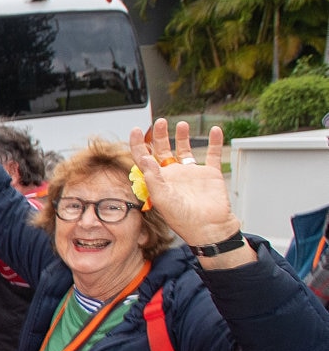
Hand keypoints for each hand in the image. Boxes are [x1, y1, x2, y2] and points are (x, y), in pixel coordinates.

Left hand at [128, 119, 242, 257]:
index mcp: (159, 181)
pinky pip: (212, 154)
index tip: (136, 130)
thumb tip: (143, 158)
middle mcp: (173, 175)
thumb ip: (152, 178)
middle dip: (160, 136)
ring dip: (182, 137)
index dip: (139, 145)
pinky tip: (215, 130)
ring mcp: (192, 174)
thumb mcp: (162, 198)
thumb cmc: (183, 219)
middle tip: (160, 122)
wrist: (208, 228)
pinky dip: (214, 142)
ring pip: (185, 150)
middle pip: (163, 150)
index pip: (144, 159)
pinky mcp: (210, 174)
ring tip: (181, 125)